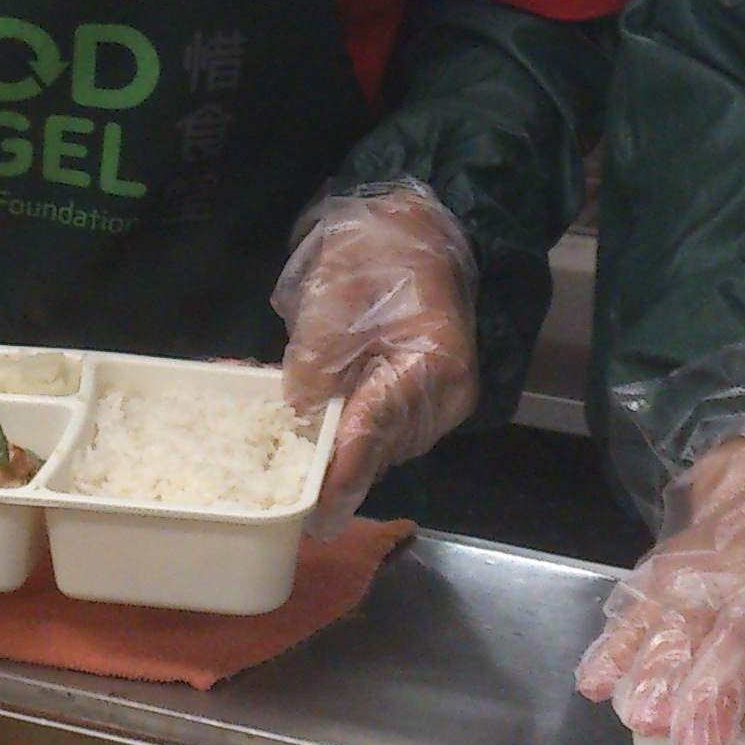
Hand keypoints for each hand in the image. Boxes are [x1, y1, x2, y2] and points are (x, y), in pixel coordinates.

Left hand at [277, 182, 477, 529]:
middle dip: (338, 469)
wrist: (415, 230)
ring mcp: (447, 399)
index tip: (317, 514)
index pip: (376, 429)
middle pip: (384, 448)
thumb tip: (300, 420)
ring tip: (303, 470)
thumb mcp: (331, 304)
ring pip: (386, 445)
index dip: (341, 474)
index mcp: (432, 362)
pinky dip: (358, 434)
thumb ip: (314, 367)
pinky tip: (328, 437)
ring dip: (346, 453)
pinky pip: (390, 429)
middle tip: (295, 500)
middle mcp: (449, 392)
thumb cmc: (374, 254)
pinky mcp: (434, 399)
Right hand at [576, 429, 744, 744]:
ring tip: (646, 717)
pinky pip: (638, 617)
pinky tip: (599, 680)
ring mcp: (712, 590)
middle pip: (739, 655)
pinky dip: (617, 646)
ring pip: (683, 639)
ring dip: (664, 679)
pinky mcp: (668, 582)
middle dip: (718, 697)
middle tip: (701, 739)